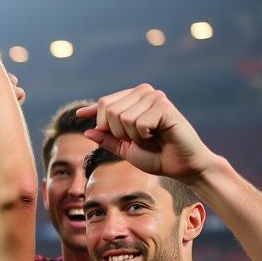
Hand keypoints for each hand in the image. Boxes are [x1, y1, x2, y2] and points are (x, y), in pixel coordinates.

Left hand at [77, 85, 215, 182]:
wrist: (182, 167)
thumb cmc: (157, 157)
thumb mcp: (126, 149)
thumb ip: (108, 139)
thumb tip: (87, 131)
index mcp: (135, 99)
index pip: (105, 102)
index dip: (93, 112)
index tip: (79, 115)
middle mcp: (144, 93)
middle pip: (108, 108)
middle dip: (116, 132)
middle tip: (137, 140)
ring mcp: (155, 97)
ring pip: (121, 117)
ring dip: (132, 136)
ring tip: (150, 138)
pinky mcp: (164, 106)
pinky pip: (137, 122)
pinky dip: (143, 135)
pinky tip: (158, 135)